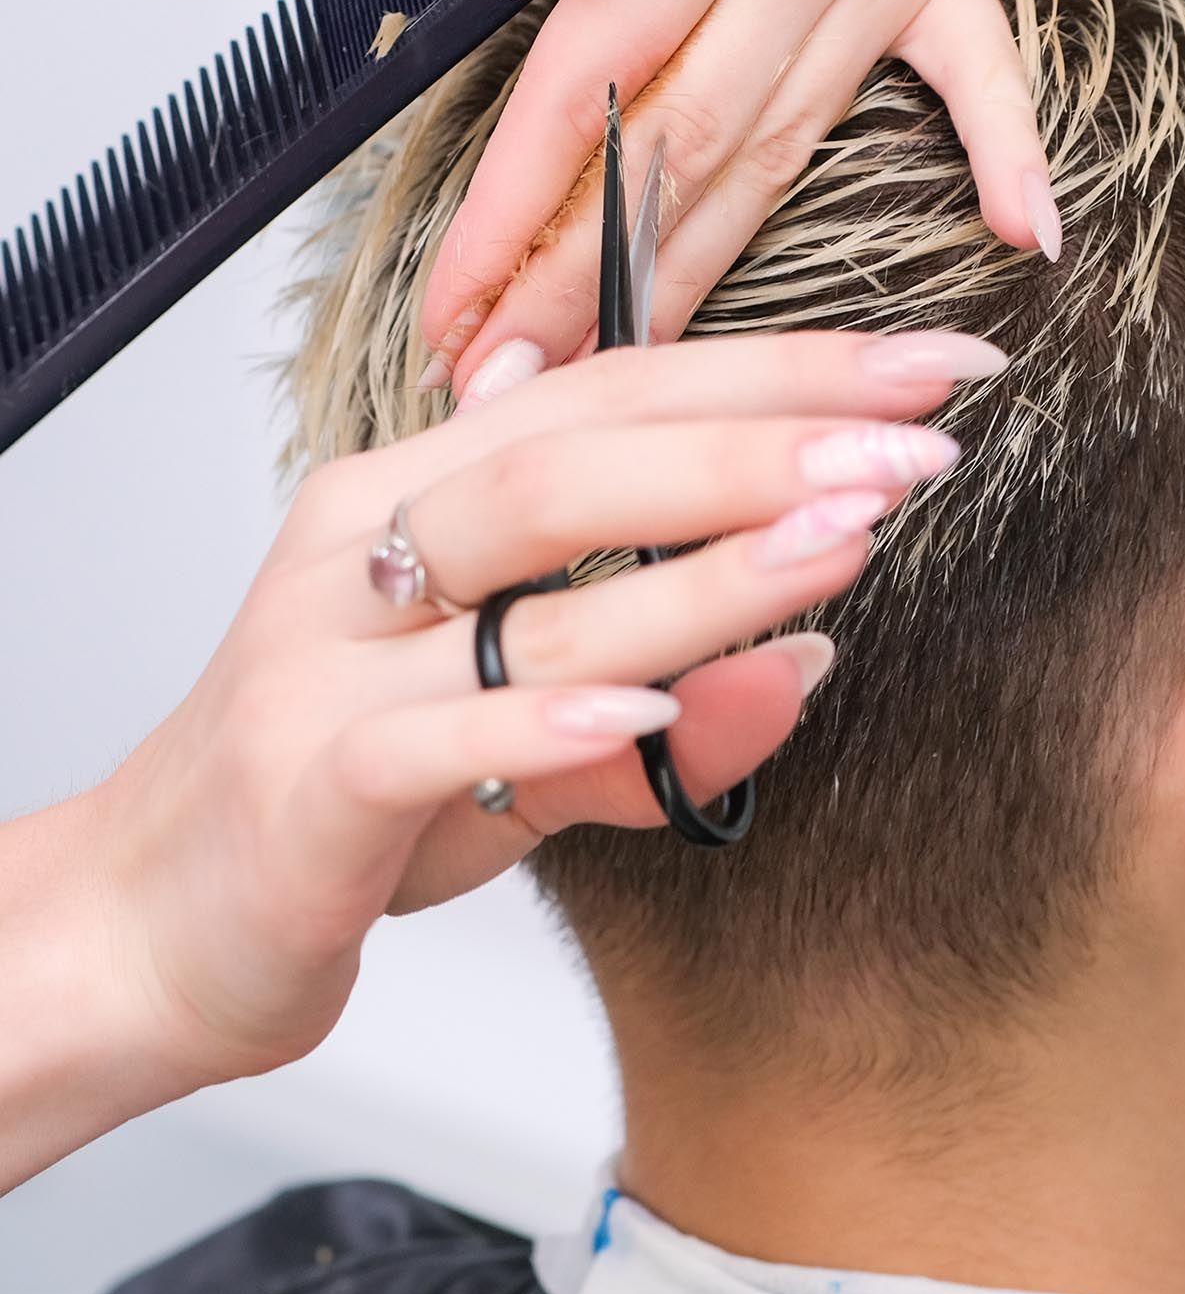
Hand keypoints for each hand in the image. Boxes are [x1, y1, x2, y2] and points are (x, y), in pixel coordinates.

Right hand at [89, 327, 999, 1095]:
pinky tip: (649, 714)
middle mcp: (366, 548)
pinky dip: (543, 723)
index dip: (777, 373)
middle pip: (578, 454)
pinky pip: (431, 737)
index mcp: (415, 498)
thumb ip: (652, 711)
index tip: (921, 369)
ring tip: (843, 535)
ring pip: (525, 574)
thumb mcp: (516, 747)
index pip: (613, 397)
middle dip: (764, 436)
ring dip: (701, 562)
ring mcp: (326, 656)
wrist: (153, 924)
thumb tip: (801, 666)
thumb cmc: (340, 802)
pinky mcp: (305, 779)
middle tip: (918, 436)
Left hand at [418, 0, 1057, 391]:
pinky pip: (982, 71)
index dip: (523, 199)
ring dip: (698, 276)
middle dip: (586, 277)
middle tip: (504, 390)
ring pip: (781, 145)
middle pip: (687, 136)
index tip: (455, 314)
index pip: (605, 65)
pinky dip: (1006, 150)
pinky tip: (1028, 244)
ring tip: (613, 383)